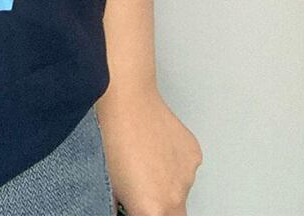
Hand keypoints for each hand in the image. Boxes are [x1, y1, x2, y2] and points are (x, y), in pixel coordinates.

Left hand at [95, 81, 202, 215]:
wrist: (127, 99)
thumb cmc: (111, 135)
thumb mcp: (108, 180)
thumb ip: (123, 202)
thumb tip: (127, 205)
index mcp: (151, 208)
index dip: (143, 212)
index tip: (137, 207)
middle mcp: (175, 197)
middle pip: (174, 215)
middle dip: (159, 206)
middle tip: (142, 189)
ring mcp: (189, 175)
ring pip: (181, 190)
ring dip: (167, 182)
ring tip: (145, 157)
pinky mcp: (195, 155)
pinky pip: (186, 167)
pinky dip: (174, 162)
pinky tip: (157, 144)